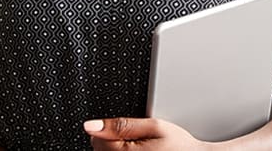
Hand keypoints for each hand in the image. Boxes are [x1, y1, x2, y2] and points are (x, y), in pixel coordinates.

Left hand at [84, 117, 210, 149]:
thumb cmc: (180, 146)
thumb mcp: (155, 126)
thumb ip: (121, 124)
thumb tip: (91, 125)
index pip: (96, 138)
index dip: (111, 129)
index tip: (129, 130)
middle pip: (99, 149)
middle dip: (114, 141)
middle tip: (140, 140)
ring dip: (119, 150)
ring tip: (143, 149)